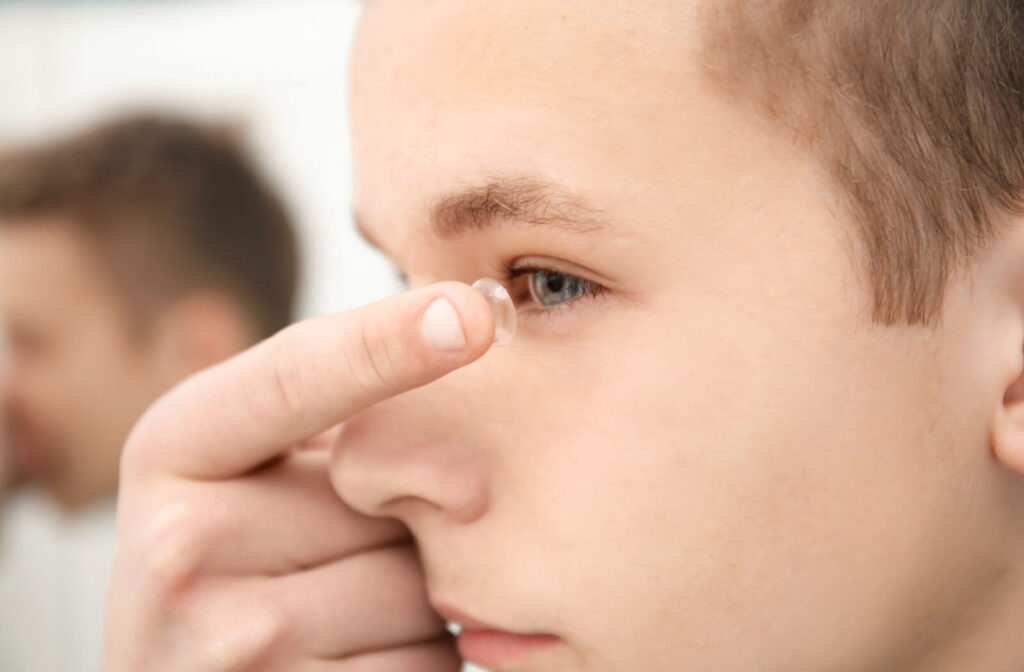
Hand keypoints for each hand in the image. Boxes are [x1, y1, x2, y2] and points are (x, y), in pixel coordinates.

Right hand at [102, 283, 493, 671]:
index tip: (478, 311)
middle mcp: (181, 544)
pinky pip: (425, 665)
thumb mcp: (233, 466)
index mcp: (172, 450)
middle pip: (387, 496)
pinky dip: (419, 661)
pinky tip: (358, 663)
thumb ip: (319, 408)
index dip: (388, 343)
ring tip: (344, 616)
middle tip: (342, 552)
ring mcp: (228, 644)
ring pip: (420, 589)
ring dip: (419, 598)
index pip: (294, 377)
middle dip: (405, 520)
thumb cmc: (228, 563)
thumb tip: (465, 348)